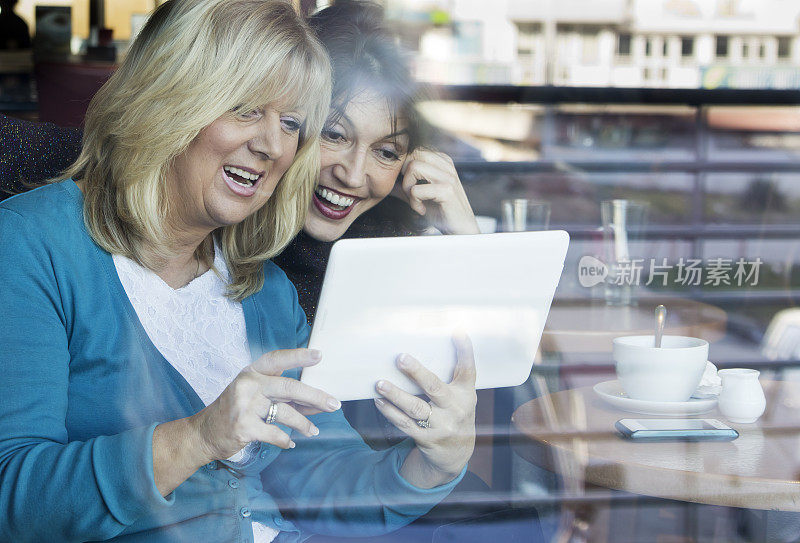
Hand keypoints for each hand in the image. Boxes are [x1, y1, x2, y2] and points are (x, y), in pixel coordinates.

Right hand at [189, 348, 340, 460]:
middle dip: (315, 397)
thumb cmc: (237, 411)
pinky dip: (285, 439)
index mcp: (252, 372)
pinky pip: (275, 433)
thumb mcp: (256, 395)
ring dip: (303, 424)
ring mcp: (244, 405)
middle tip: (334, 404)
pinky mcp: (243, 426)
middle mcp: (248, 384)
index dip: (299, 356)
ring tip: (313, 431)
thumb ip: (283, 395)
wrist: (204, 433)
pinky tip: (290, 442)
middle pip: (289, 388)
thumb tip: (318, 402)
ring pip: (285, 413)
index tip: (319, 355)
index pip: (277, 359)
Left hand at [373, 335, 476, 484]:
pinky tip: (379, 402)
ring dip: (396, 395)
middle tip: (400, 358)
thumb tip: (452, 334)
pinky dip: (391, 413)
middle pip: (435, 388)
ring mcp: (441, 426)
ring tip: (380, 384)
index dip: (465, 351)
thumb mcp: (461, 393)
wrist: (456, 454)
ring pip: (416, 409)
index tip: (458, 331)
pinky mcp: (426, 439)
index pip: (468, 370)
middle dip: (417, 373)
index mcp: (465, 393)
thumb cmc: (455, 411)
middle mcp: (456, 409)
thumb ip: (456, 371)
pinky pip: (405, 425)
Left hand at [393, 149, 478, 234]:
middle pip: (412, 154)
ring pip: (413, 167)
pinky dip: (414, 203)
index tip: (409, 188)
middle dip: (405, 175)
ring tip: (416, 202)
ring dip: (408, 188)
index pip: (413, 151)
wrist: (460, 230)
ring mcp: (448, 176)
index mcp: (442, 161)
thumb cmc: (440, 213)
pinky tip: (422, 210)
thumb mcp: (419, 197)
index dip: (404, 169)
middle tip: (410, 194)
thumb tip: (385, 182)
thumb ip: (404, 187)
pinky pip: (416, 190)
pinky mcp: (447, 191)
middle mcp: (446, 165)